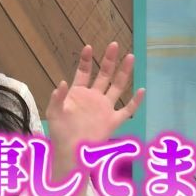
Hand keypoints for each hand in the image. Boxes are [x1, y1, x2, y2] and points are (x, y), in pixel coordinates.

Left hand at [45, 42, 144, 168]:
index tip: (88, 47)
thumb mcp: (54, 112)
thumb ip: (57, 97)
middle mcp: (94, 97)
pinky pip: (128, 110)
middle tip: (114, 44)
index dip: (86, 60)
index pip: (83, 72)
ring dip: (124, 72)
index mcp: (79, 93)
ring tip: (130, 57)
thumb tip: (62, 82)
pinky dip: (135, 101)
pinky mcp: (113, 121)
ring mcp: (105, 108)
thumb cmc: (60, 131)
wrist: (70, 151)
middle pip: (104, 74)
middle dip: (109, 60)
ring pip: (118, 87)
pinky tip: (141, 90)